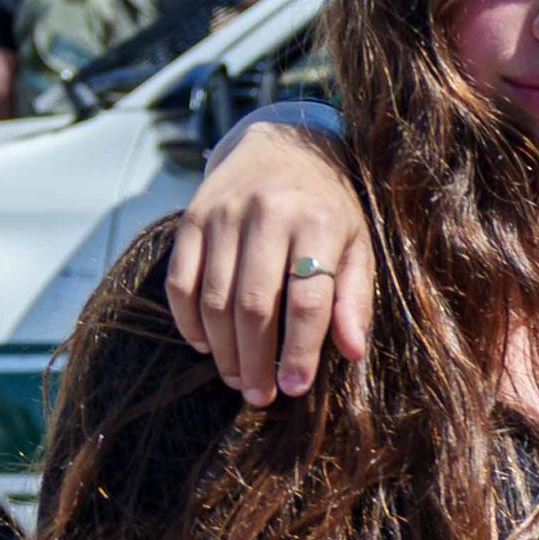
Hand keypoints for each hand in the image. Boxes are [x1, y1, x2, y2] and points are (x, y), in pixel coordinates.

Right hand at [167, 119, 373, 402]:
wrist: (280, 143)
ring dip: (222, 349)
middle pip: (254, 305)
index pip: (307, 300)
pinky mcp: (192, 217)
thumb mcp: (358, 244)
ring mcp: (224, 214)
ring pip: (213, 298)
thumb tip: (351, 352)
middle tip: (259, 396)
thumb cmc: (328, 207)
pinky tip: (205, 345)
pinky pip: (180, 280)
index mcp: (318, 222)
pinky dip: (188, 321)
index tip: (295, 389)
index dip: (301, 351)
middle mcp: (268, 214)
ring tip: (237, 379)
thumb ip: (355, 297)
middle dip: (255, 360)